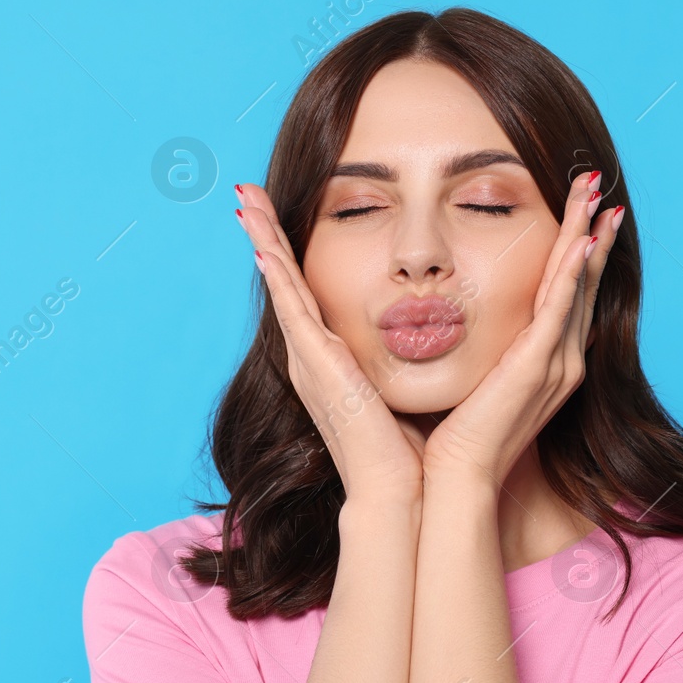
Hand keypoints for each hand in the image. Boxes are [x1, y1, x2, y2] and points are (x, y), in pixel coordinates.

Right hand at [234, 181, 427, 502]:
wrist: (400, 488)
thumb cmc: (410, 446)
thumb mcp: (404, 386)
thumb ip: (408, 356)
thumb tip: (436, 331)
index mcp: (331, 359)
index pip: (306, 293)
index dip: (288, 254)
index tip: (277, 218)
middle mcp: (312, 355)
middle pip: (283, 280)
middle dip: (264, 235)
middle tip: (247, 194)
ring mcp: (309, 358)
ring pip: (280, 284)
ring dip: (263, 239)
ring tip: (246, 200)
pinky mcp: (316, 363)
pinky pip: (291, 307)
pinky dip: (276, 273)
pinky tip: (263, 243)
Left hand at [421, 168, 621, 487]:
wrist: (455, 478)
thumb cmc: (455, 434)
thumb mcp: (476, 377)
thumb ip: (483, 345)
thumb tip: (461, 314)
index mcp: (547, 362)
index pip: (569, 292)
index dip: (578, 249)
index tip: (584, 211)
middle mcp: (561, 360)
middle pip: (583, 281)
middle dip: (591, 230)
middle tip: (598, 185)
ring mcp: (555, 365)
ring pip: (577, 286)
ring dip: (587, 237)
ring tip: (596, 196)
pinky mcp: (536, 369)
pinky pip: (559, 312)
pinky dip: (571, 276)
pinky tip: (581, 243)